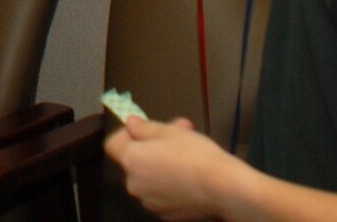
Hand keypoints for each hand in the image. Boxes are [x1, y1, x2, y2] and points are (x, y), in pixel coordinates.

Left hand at [106, 116, 235, 221]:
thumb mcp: (170, 131)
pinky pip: (163, 194)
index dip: (126, 134)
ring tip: (188, 155)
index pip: (113, 144)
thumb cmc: (196, 155)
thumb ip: (144, 128)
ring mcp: (150, 202)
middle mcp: (135, 185)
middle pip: (135, 162)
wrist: (223, 188)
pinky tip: (191, 177)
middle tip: (177, 134)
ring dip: (162, 166)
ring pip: (150, 178)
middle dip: (152, 147)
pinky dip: (172, 185)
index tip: (145, 128)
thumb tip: (130, 123)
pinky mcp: (167, 215)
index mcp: (131, 160)